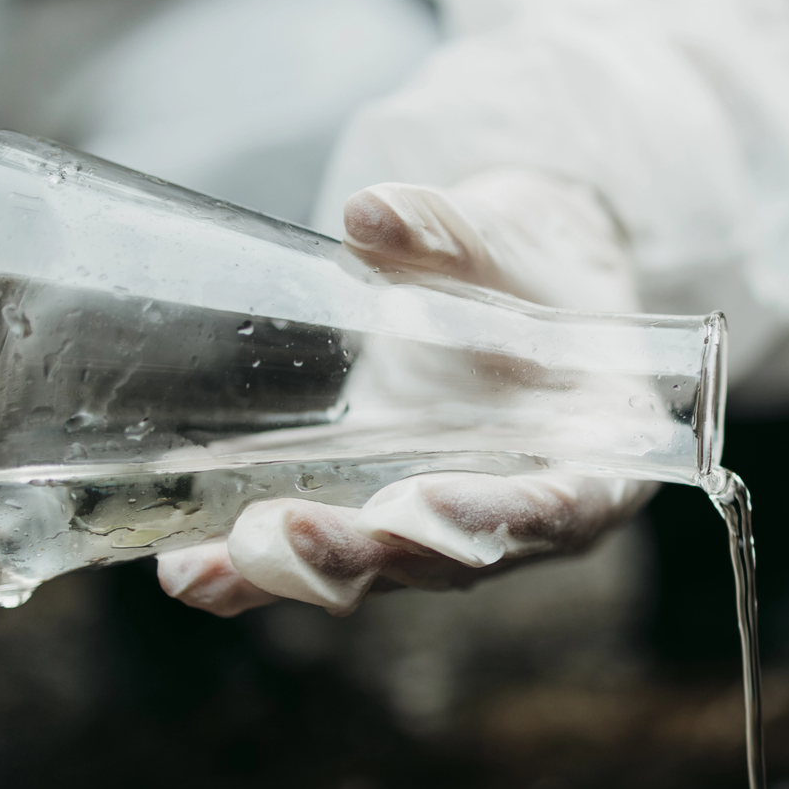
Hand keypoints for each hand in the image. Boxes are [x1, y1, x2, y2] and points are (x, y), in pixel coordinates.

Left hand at [156, 169, 656, 616]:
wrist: (509, 289)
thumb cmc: (528, 269)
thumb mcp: (504, 238)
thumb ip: (447, 231)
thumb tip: (371, 212)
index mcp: (600, 456)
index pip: (559, 509)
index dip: (492, 518)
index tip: (418, 504)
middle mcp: (528, 517)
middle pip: (453, 561)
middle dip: (365, 554)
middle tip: (286, 533)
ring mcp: (449, 530)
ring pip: (382, 574)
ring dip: (299, 574)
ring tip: (213, 563)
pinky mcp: (381, 528)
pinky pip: (322, 561)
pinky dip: (256, 575)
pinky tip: (188, 573)